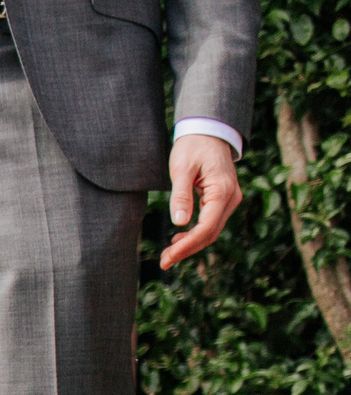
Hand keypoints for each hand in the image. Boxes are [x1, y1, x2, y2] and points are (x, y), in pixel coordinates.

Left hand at [161, 133, 242, 269]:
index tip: (169, 256)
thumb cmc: (193, 146)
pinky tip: (178, 240)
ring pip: (212, 230)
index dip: (187, 245)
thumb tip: (179, 223)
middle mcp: (231, 198)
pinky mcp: (223, 200)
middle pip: (210, 233)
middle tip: (164, 262)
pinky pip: (211, 222)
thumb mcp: (181, 168)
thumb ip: (181, 195)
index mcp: (223, 191)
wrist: (208, 132)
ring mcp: (229, 200)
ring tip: (169, 255)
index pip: (206, 227)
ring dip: (191, 245)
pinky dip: (195, 234)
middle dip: (187, 250)